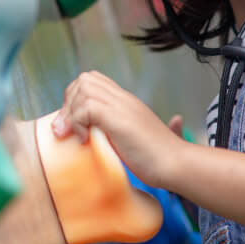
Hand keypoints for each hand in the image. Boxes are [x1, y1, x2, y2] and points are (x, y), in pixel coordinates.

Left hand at [51, 70, 184, 187]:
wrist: (176, 164)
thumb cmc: (155, 158)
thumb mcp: (128, 139)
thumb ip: (113, 132)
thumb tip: (91, 137)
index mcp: (125, 101)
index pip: (93, 81)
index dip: (76, 98)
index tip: (73, 124)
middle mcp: (123, 99)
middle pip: (85, 79)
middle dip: (69, 102)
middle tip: (68, 129)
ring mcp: (122, 106)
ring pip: (84, 88)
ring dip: (71, 112)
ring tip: (74, 135)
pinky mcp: (119, 119)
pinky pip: (87, 108)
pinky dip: (78, 123)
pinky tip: (85, 141)